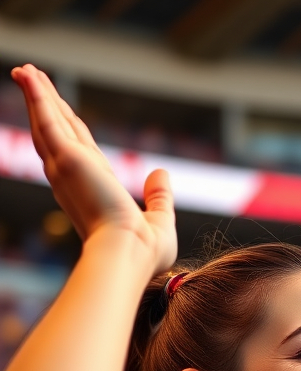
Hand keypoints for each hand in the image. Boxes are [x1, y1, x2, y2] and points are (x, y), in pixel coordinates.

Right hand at [12, 64, 176, 273]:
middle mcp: (73, 179)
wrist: (129, 255)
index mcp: (93, 191)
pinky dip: (36, 97)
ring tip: (25, 71)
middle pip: (56, 131)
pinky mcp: (67, 159)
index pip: (76, 150)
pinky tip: (27, 75)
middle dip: (45, 105)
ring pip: (46, 123)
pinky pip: (47, 120)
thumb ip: (160, 196)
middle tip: (31, 79)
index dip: (67, 127)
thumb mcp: (160, 220)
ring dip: (36, 95)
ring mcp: (67, 168)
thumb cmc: (143, 252)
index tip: (60, 109)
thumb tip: (160, 173)